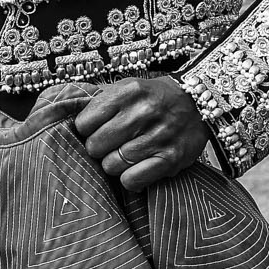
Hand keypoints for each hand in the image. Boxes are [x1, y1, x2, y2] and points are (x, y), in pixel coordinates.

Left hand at [73, 74, 208, 191]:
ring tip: (124, 155)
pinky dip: (129, 179)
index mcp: (128, 91)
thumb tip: (69, 121)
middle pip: (95, 146)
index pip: (84, 122)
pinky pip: (132, 180)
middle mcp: (144, 112)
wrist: (198, 102)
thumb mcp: (128, 87)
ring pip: (111, 165)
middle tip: (109, 145)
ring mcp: (158, 136)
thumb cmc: (154, 98)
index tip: (95, 130)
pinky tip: (135, 168)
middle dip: (98, 148)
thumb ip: (101, 102)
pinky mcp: (170, 159)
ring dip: (114, 164)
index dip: (86, 130)